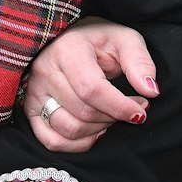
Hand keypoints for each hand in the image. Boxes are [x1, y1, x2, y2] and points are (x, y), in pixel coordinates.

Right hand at [23, 18, 158, 152]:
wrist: (67, 37)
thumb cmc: (99, 39)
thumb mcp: (125, 39)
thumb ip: (140, 62)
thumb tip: (151, 90)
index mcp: (68, 50)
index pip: (92, 90)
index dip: (120, 107)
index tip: (141, 110)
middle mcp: (45, 71)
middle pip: (84, 112)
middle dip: (115, 117)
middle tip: (133, 108)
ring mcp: (34, 92)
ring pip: (69, 129)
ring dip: (98, 130)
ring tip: (113, 116)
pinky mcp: (30, 109)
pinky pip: (51, 140)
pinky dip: (76, 144)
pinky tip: (94, 132)